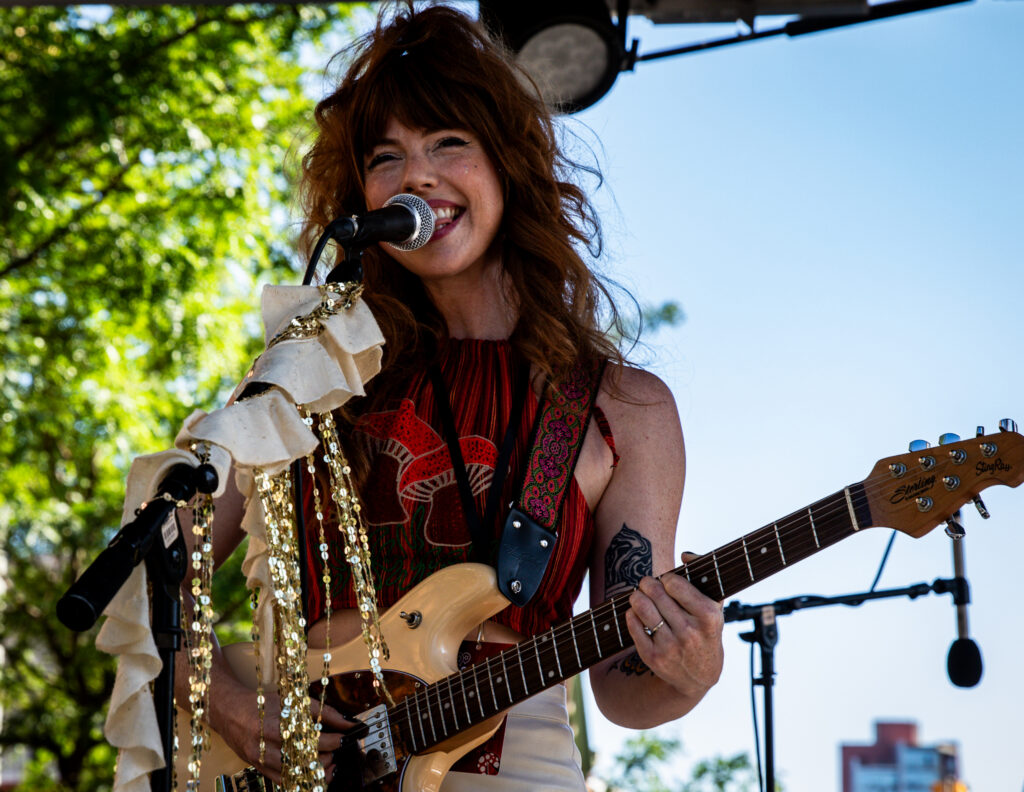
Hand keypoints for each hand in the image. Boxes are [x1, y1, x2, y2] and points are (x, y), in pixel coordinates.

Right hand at [217, 687, 359, 784]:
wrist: (229, 712)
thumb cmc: (261, 704)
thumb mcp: (290, 700)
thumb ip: (319, 711)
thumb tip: (345, 721)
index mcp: (276, 724)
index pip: (311, 736)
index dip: (332, 737)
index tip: (346, 735)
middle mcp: (266, 744)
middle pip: (304, 757)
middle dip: (327, 755)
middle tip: (338, 749)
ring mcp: (261, 759)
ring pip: (295, 773)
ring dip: (316, 770)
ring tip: (330, 763)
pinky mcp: (258, 768)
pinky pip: (283, 781)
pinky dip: (301, 779)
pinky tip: (312, 773)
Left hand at [624, 551, 724, 700]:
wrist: (699, 677)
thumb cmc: (706, 633)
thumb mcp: (715, 607)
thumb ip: (705, 575)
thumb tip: (685, 554)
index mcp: (709, 617)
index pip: (675, 584)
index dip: (667, 578)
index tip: (667, 581)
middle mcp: (690, 632)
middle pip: (656, 593)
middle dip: (647, 584)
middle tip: (646, 584)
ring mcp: (671, 647)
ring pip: (641, 608)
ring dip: (636, 596)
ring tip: (638, 595)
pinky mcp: (653, 657)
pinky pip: (633, 626)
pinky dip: (631, 615)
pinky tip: (636, 613)